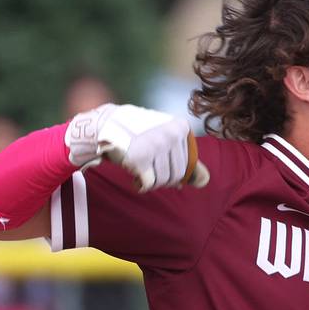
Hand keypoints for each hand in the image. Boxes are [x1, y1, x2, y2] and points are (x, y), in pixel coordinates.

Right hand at [65, 103, 208, 191]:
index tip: (160, 165)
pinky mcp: (140, 157)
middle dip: (162, 179)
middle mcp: (171, 134)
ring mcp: (156, 145)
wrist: (104, 125)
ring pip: (163, 180)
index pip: (188, 166)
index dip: (175, 173)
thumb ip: (187, 159)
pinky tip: (135, 177)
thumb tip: (204, 181)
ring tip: (140, 170)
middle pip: (176, 175)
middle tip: (148, 171)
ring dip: (151, 182)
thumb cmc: (137, 134)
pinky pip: (148, 184)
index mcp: (181, 128)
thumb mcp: (166, 139)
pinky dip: (141, 185)